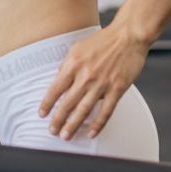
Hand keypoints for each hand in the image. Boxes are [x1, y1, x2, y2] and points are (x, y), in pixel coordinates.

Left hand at [38, 25, 149, 140]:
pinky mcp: (117, 89)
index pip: (56, 88)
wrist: (128, 36)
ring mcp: (102, 83)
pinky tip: (91, 133)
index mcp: (73, 63)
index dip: (47, 103)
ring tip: (66, 136)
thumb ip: (67, 63)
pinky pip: (106, 111)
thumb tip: (57, 76)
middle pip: (68, 102)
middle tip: (52, 131)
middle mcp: (85, 75)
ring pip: (84, 110)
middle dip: (58, 119)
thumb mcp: (78, 47)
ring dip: (73, 125)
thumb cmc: (103, 40)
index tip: (42, 114)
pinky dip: (98, 124)